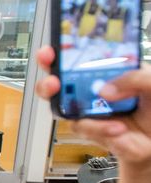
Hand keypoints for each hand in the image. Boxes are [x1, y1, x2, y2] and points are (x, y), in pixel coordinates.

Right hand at [35, 46, 150, 165]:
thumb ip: (134, 77)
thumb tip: (105, 90)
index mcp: (106, 69)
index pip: (77, 56)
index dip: (59, 53)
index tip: (52, 52)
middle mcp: (93, 88)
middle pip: (58, 82)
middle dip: (48, 81)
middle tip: (53, 83)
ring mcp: (89, 110)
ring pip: (62, 108)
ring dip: (73, 111)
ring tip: (91, 112)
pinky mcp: (92, 130)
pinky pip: (84, 128)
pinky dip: (100, 129)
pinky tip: (117, 128)